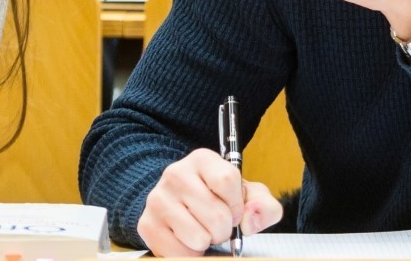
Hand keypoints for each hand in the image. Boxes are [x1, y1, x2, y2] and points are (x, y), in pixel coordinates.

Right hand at [137, 149, 281, 256]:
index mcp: (202, 160)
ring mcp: (158, 200)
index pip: (227, 180)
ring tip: (201, 230)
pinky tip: (187, 240)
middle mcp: (176, 174)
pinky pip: (179, 253)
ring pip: (199, 237)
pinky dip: (190, 253)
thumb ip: (262, 205)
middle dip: (224, 229)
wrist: (180, 205)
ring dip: (206, 242)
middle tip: (217, 225)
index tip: (234, 212)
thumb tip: (250, 219)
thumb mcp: (247, 195)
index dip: (237, 205)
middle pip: (216, 214)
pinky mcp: (147, 225)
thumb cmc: (218, 199)